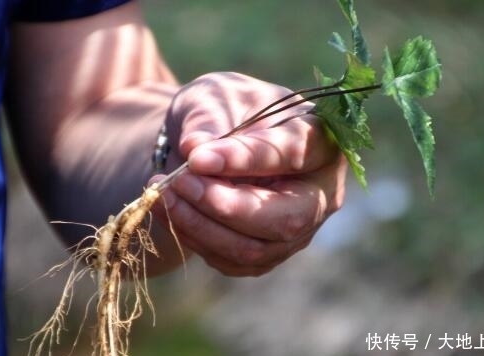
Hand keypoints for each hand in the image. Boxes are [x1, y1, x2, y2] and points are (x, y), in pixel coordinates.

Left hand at [150, 72, 346, 276]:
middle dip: (225, 206)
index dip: (245, 159)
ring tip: (162, 192)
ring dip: (201, 225)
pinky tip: (170, 210)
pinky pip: (233, 262)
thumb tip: (196, 149)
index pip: (292, 153)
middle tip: (178, 181)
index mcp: (320, 139)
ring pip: (255, 248)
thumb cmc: (224, 110)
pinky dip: (196, 239)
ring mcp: (299, 229)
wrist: (212, 144)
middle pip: (286, 218)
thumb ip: (207, 118)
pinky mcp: (269, 252)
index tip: (196, 158)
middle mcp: (320, 192)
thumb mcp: (213, 96)